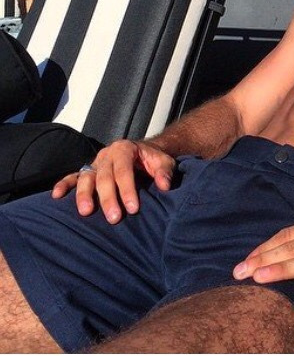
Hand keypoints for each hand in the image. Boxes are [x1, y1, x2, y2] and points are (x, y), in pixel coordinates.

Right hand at [51, 139, 174, 223]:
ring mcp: (95, 162)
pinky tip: (56, 196)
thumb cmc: (153, 160)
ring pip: (86, 178)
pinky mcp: (88, 171)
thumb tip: (165, 186)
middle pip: (104, 177)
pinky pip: (73, 176)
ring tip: (86, 212)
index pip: (124, 170)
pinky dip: (64, 185)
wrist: (145, 152)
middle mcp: (107, 154)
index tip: (133, 208)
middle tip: (114, 219)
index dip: (127, 189)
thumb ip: (164, 172)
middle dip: (108, 198)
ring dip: (84, 195)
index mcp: (125, 148)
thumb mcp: (164, 161)